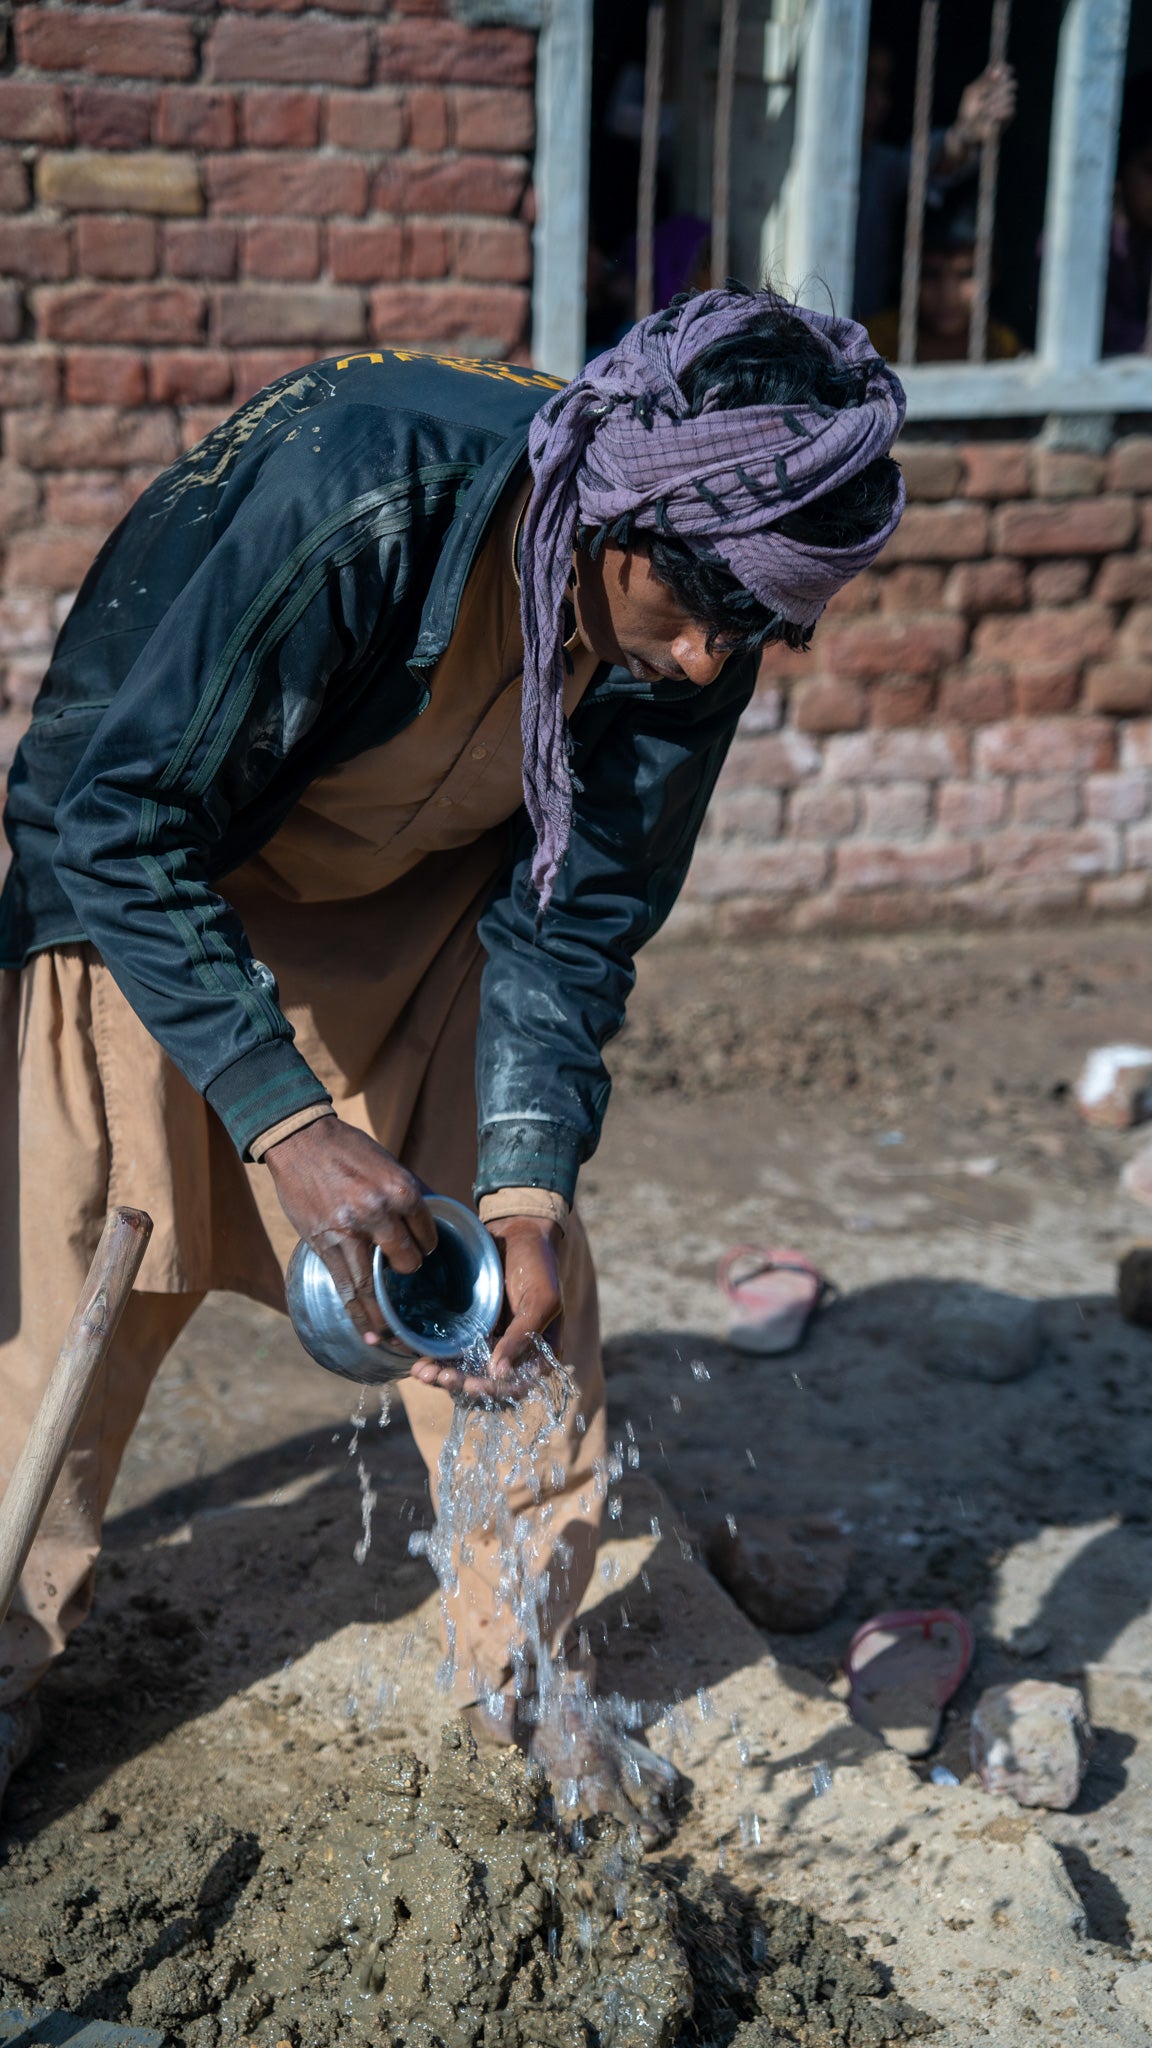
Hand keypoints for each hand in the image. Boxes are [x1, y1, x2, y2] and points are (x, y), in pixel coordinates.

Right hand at [266, 1116, 436, 1343]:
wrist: (301, 1139)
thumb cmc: (347, 1149)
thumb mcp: (388, 1164)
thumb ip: (405, 1196)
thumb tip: (424, 1226)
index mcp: (401, 1190)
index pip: (427, 1234)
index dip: (426, 1247)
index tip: (423, 1253)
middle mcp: (379, 1212)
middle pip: (407, 1261)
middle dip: (409, 1272)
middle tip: (407, 1278)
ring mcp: (350, 1232)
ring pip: (374, 1285)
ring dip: (385, 1316)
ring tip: (396, 1338)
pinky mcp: (324, 1244)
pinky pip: (346, 1287)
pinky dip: (359, 1314)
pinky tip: (369, 1334)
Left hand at [410, 1215, 562, 1399]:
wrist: (518, 1233)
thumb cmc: (539, 1266)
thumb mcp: (541, 1300)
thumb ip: (523, 1337)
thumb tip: (498, 1373)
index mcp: (537, 1356)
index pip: (515, 1387)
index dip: (492, 1391)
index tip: (470, 1383)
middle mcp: (511, 1355)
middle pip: (484, 1383)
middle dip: (459, 1384)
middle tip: (438, 1376)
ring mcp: (487, 1343)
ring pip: (462, 1370)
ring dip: (440, 1375)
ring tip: (421, 1370)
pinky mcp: (467, 1330)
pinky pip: (449, 1350)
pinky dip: (432, 1355)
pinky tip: (414, 1354)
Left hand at [949, 63, 1015, 156]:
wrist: (966, 131)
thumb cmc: (967, 111)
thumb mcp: (972, 92)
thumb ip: (984, 80)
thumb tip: (996, 67)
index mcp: (994, 84)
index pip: (1006, 72)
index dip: (1006, 70)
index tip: (1005, 70)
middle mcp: (1003, 92)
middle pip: (1011, 83)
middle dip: (999, 88)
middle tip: (986, 95)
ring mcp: (1007, 104)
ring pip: (1010, 97)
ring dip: (996, 102)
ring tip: (983, 109)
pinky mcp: (1008, 117)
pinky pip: (1010, 109)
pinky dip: (999, 111)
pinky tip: (989, 114)